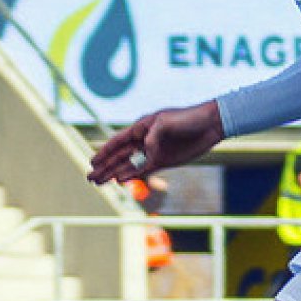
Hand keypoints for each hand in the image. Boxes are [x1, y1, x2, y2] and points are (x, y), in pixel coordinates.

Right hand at [87, 100, 225, 184]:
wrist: (211, 125)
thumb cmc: (188, 118)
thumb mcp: (167, 122)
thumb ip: (153, 136)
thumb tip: (145, 152)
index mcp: (142, 127)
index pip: (118, 141)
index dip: (104, 151)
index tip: (91, 161)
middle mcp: (145, 140)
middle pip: (120, 155)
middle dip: (104, 166)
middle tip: (89, 177)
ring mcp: (153, 151)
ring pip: (128, 164)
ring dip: (114, 173)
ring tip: (99, 182)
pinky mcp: (164, 160)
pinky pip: (144, 169)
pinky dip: (132, 175)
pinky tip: (120, 181)